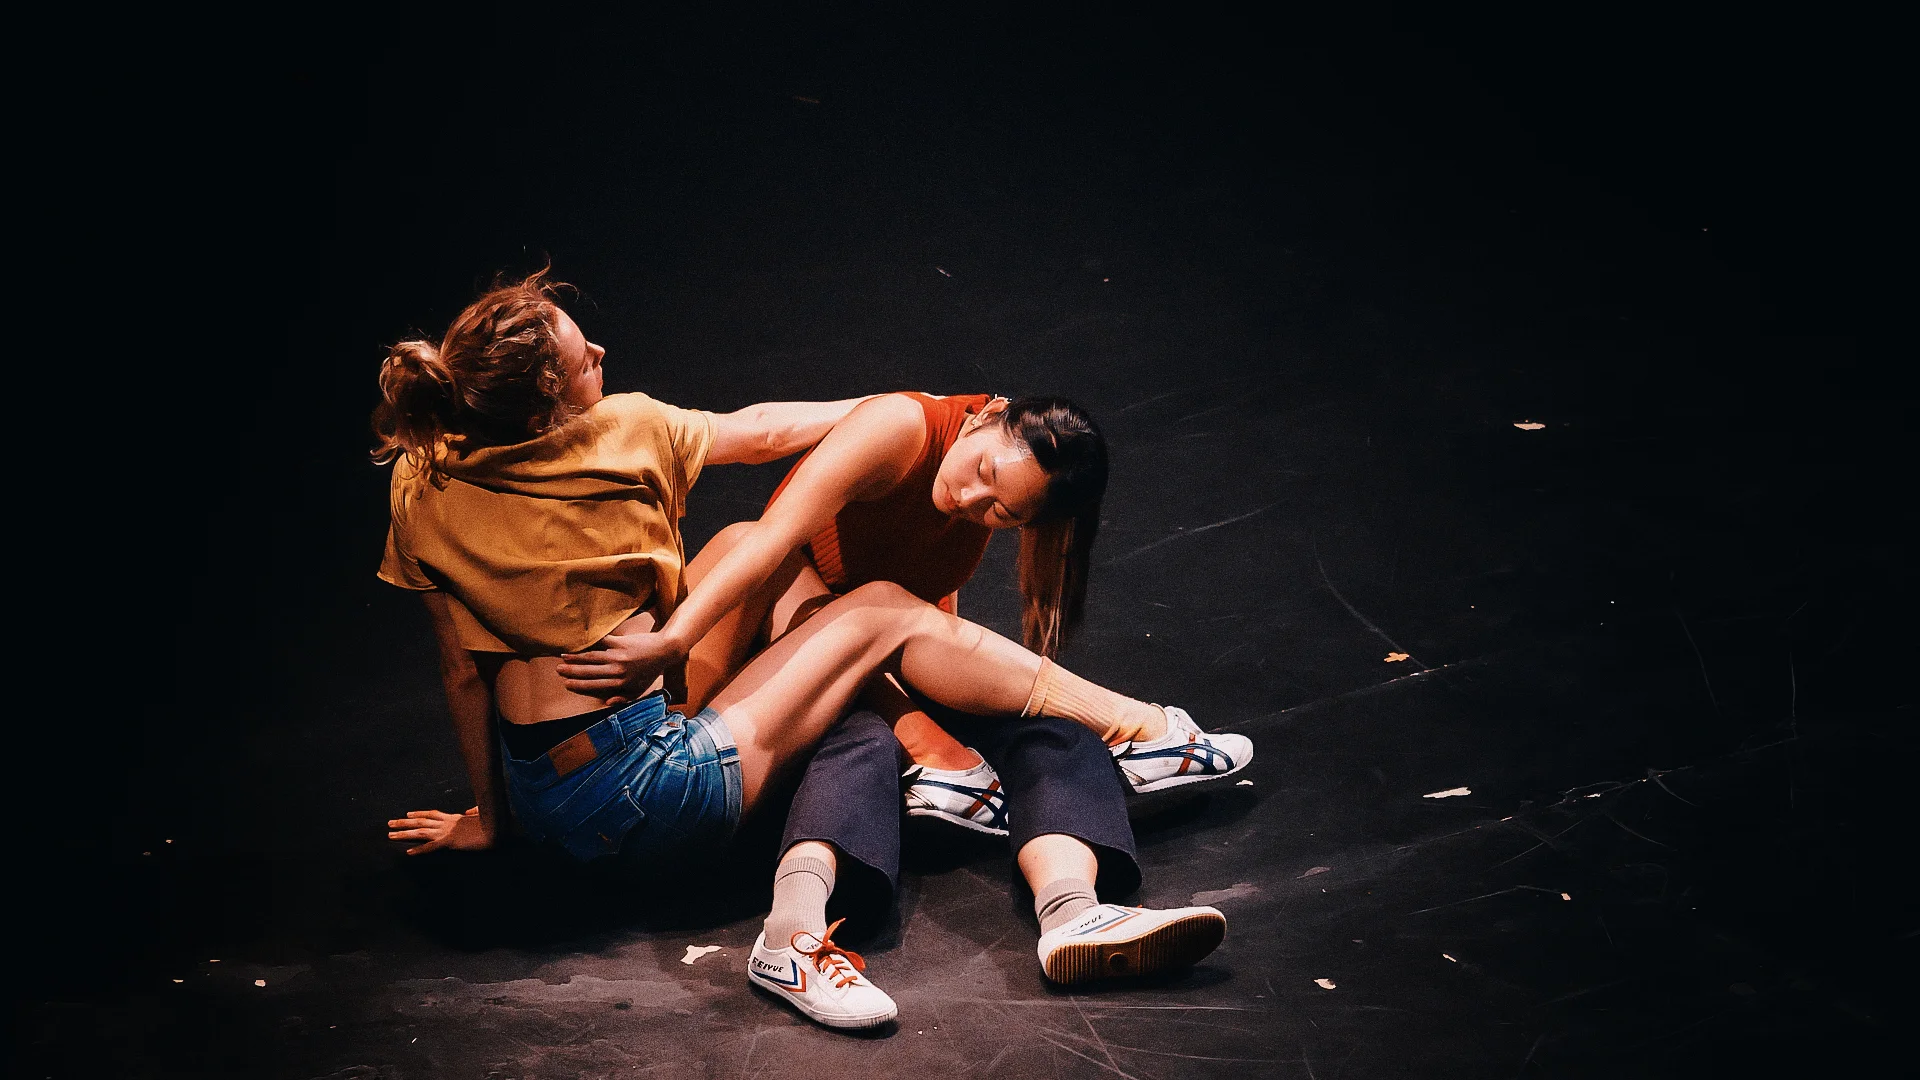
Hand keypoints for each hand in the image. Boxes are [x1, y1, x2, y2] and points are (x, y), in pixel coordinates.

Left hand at [387, 806, 494, 854]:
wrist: (498, 829)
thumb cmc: (493, 823)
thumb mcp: (482, 814)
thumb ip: (474, 811)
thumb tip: (468, 811)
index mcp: (454, 818)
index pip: (432, 814)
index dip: (418, 814)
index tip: (407, 814)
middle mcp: (447, 823)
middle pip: (421, 821)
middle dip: (403, 823)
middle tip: (389, 823)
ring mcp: (448, 832)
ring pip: (421, 831)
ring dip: (404, 833)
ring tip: (390, 835)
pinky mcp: (451, 841)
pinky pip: (432, 846)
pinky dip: (420, 849)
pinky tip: (408, 852)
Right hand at [557, 628, 684, 701]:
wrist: (664, 650)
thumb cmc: (650, 671)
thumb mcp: (640, 690)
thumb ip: (623, 698)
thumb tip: (606, 703)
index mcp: (621, 683)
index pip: (595, 685)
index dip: (579, 685)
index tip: (566, 684)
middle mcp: (618, 670)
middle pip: (590, 671)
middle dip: (572, 671)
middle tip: (558, 670)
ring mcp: (619, 655)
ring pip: (592, 657)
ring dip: (576, 657)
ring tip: (563, 656)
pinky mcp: (621, 642)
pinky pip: (602, 641)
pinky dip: (589, 641)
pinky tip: (579, 640)